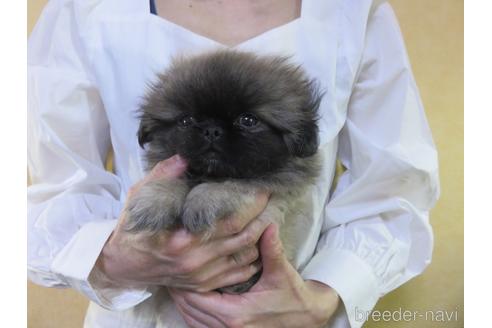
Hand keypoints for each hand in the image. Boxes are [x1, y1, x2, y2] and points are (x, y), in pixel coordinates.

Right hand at [94, 155, 270, 291]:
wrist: (123, 265)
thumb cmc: (133, 229)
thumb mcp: (140, 197)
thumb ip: (163, 176)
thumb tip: (184, 158)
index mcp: (182, 239)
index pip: (230, 221)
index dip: (251, 205)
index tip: (262, 189)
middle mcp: (195, 261)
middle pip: (243, 238)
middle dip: (262, 217)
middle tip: (271, 200)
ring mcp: (200, 276)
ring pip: (244, 257)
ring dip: (260, 238)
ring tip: (269, 218)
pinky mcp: (202, 284)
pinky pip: (236, 275)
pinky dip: (252, 260)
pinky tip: (258, 246)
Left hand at [169, 224, 339, 327]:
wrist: (307, 318)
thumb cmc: (293, 296)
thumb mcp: (282, 272)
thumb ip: (271, 249)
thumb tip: (267, 224)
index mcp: (236, 314)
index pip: (197, 299)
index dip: (184, 283)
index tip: (176, 266)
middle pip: (189, 311)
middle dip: (179, 291)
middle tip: (171, 271)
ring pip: (192, 321)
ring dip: (183, 303)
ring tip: (177, 283)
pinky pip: (201, 327)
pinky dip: (192, 314)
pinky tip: (191, 300)